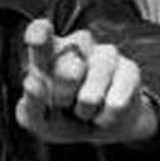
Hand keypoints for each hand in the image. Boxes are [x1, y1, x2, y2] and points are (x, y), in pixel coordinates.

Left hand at [15, 18, 157, 144]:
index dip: (39, 35)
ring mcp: (105, 54)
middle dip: (62, 98)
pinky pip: (115, 104)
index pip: (40, 34)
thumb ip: (30, 104)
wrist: (103, 126)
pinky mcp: (130, 69)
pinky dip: (105, 118)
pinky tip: (104, 111)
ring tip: (84, 109)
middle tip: (63, 102)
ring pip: (89, 97)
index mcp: (49, 51)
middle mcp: (77, 45)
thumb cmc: (63, 115)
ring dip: (84, 113)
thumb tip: (32, 83)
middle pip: (66, 73)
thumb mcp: (39, 118)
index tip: (37, 36)